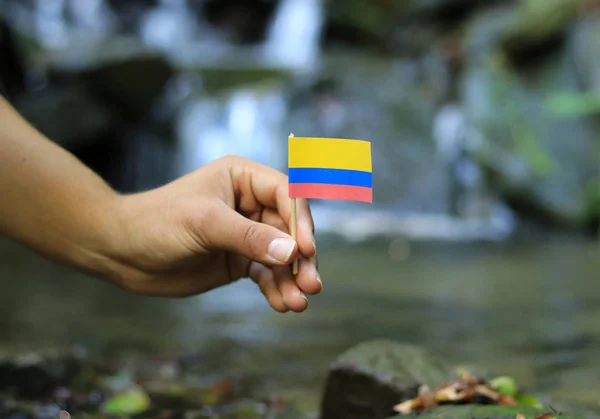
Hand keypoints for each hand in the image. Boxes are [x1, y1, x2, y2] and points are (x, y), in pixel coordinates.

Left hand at [107, 155, 320, 312]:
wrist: (122, 253)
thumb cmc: (157, 222)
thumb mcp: (204, 224)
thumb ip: (248, 237)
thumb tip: (292, 253)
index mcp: (243, 178)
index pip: (286, 194)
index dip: (300, 221)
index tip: (304, 250)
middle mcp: (249, 203)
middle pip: (290, 228)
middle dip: (301, 258)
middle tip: (311, 285)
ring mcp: (246, 233)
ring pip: (282, 255)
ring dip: (291, 279)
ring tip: (297, 303)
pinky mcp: (239, 260)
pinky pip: (266, 273)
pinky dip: (275, 289)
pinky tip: (282, 304)